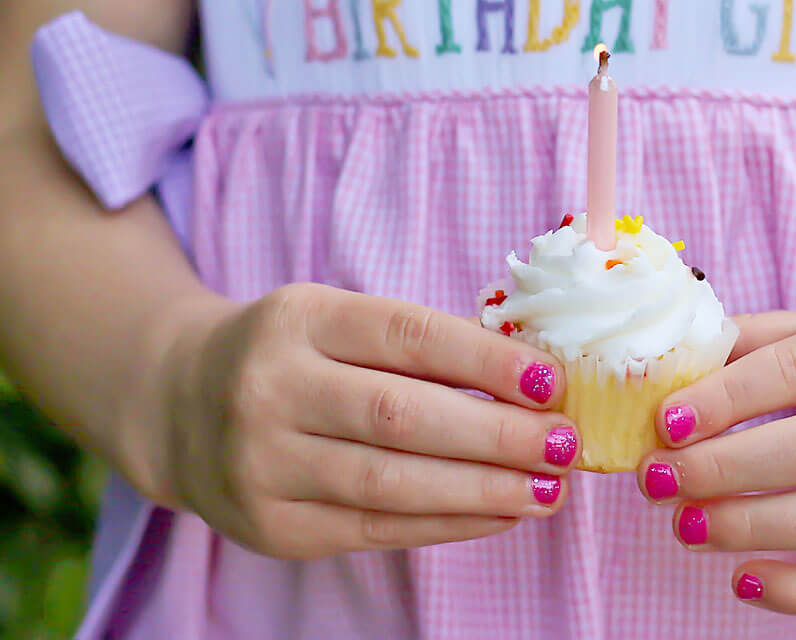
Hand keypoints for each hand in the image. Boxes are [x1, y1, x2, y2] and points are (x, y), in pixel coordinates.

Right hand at [152, 284, 578, 558]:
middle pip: (400, 416)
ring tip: (547, 488)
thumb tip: (529, 374)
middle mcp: (272, 388)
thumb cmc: (292, 351)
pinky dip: (446, 522)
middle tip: (563, 443)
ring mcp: (263, 463)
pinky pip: (373, 528)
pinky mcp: (270, 526)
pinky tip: (499, 512)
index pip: (407, 336)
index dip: (485, 360)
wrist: (180, 402)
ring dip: (482, 490)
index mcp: (300, 319)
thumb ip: (419, 342)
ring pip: (389, 483)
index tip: (550, 379)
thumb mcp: (339, 319)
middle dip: (496, 435)